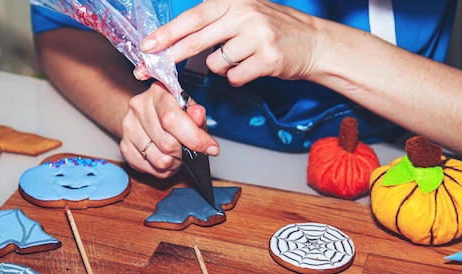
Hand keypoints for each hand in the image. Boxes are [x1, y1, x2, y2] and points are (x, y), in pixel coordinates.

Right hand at [119, 82, 218, 177]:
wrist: (145, 114)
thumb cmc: (172, 112)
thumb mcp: (189, 109)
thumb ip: (197, 115)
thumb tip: (198, 115)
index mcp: (158, 93)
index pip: (172, 119)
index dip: (194, 138)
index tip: (210, 148)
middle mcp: (139, 107)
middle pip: (167, 144)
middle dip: (183, 153)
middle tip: (187, 150)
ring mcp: (129, 127)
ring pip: (159, 160)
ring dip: (173, 163)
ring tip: (175, 155)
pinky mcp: (124, 146)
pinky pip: (149, 169)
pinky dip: (162, 169)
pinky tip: (164, 157)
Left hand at [140, 0, 321, 85]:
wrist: (314, 43)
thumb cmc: (274, 30)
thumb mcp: (245, 13)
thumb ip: (216, 22)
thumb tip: (177, 40)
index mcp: (235, 1)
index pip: (193, 18)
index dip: (167, 33)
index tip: (147, 47)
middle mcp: (245, 14)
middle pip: (197, 40)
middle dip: (171, 57)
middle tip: (150, 70)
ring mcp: (257, 36)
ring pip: (216, 63)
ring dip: (222, 67)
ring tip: (242, 58)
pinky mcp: (267, 58)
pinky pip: (235, 77)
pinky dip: (239, 77)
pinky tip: (253, 67)